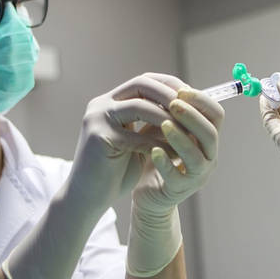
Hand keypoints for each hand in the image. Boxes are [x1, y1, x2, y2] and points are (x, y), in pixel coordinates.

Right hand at [67, 73, 185, 212]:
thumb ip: (152, 122)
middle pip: (141, 85)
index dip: (169, 86)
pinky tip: (174, 155)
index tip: (192, 99)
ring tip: (188, 133)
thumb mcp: (137, 140)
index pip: (144, 81)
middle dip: (170, 96)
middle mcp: (100, 105)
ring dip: (167, 119)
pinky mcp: (98, 138)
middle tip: (192, 111)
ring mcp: (97, 119)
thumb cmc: (115, 171)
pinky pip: (136, 137)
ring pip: (139, 107)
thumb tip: (187, 109)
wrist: (87, 198)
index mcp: (109, 102)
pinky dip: (158, 145)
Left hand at [128, 87, 223, 276]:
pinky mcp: (180, 190)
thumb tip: (169, 82)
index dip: (202, 101)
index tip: (182, 90)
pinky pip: (177, 176)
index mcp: (207, 138)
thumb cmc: (157, 155)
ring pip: (197, 155)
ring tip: (163, 124)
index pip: (216, 115)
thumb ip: (170, 111)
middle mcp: (208, 156)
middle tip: (173, 103)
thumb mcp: (165, 128)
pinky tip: (152, 151)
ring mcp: (197, 175)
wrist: (147, 192)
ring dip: (181, 137)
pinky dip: (166, 162)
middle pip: (210, 134)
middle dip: (192, 116)